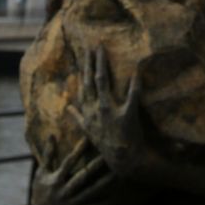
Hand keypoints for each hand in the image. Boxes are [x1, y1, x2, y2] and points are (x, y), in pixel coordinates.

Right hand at [31, 142, 129, 204]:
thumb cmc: (41, 189)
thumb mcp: (41, 172)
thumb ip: (48, 154)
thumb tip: (52, 134)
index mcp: (55, 180)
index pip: (69, 162)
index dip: (78, 150)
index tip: (89, 138)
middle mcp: (64, 192)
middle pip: (82, 177)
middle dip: (95, 166)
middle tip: (108, 156)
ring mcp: (72, 204)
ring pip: (90, 192)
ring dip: (104, 183)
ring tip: (117, 175)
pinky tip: (115, 198)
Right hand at [69, 47, 145, 173]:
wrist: (123, 160)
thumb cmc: (106, 144)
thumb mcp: (88, 131)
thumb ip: (78, 118)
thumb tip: (68, 108)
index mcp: (88, 112)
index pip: (83, 85)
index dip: (83, 68)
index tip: (84, 52)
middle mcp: (96, 110)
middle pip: (91, 80)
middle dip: (91, 61)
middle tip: (93, 44)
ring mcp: (110, 112)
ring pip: (104, 83)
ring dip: (103, 65)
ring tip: (103, 50)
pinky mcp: (127, 116)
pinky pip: (131, 97)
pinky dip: (134, 84)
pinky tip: (135, 71)